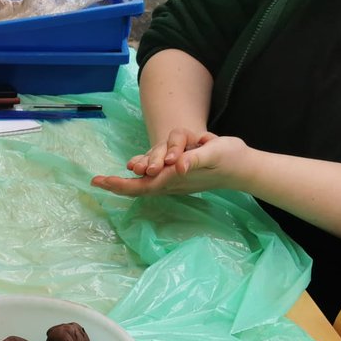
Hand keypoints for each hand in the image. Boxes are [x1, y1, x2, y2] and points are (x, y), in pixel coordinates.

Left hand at [91, 133, 251, 196]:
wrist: (244, 168)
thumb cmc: (229, 158)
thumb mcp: (213, 152)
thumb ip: (195, 158)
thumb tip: (179, 166)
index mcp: (175, 178)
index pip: (142, 185)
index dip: (121, 185)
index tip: (101, 182)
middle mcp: (172, 183)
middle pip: (138, 188)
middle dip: (117, 185)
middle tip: (96, 181)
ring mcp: (175, 182)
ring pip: (145, 185)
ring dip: (127, 184)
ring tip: (107, 181)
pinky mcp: (180, 178)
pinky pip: (154, 181)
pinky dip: (140, 179)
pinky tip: (133, 174)